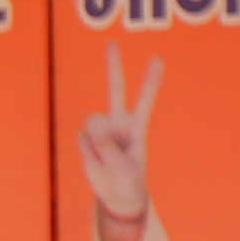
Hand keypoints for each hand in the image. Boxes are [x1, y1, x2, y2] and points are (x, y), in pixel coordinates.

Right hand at [80, 43, 160, 240]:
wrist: (116, 197)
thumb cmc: (128, 180)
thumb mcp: (124, 166)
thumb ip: (108, 145)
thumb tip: (90, 127)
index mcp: (136, 126)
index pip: (145, 98)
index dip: (150, 80)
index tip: (157, 59)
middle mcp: (118, 123)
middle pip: (116, 89)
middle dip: (113, 67)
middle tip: (111, 44)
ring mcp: (101, 131)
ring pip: (93, 122)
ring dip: (96, 140)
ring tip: (104, 158)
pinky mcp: (86, 141)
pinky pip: (82, 140)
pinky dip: (87, 152)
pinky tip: (95, 160)